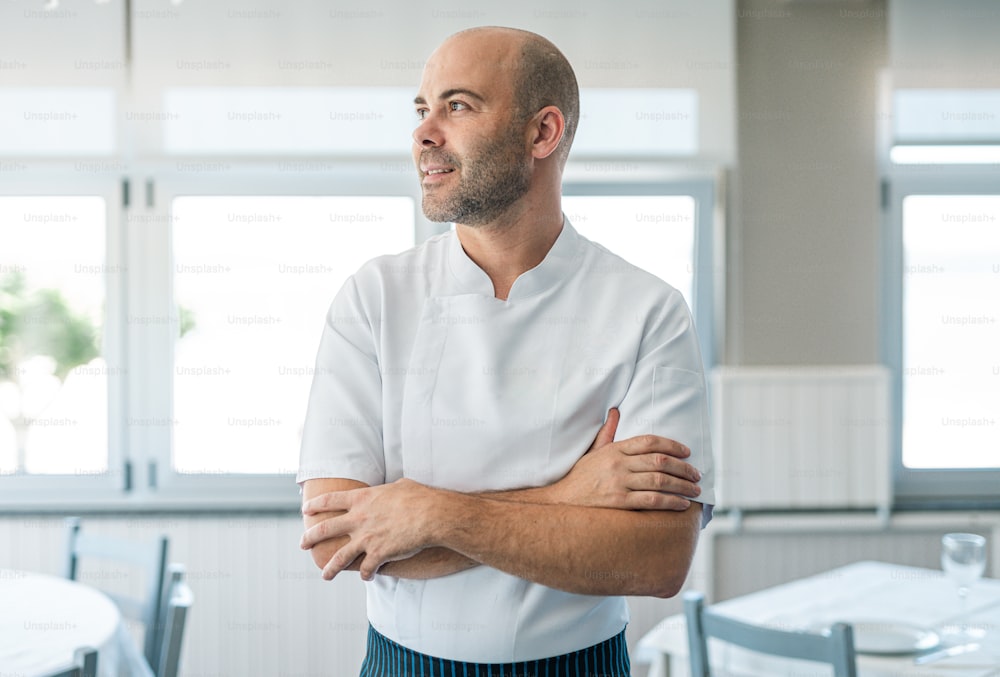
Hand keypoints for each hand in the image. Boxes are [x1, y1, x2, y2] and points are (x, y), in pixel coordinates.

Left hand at [300, 478, 439, 580]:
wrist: (432, 516)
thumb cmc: (420, 497)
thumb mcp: (400, 486)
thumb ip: (388, 491)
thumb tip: (392, 489)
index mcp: (362, 499)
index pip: (330, 500)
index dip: (315, 505)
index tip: (305, 510)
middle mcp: (359, 519)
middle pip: (325, 529)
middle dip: (310, 537)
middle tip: (302, 544)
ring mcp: (366, 538)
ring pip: (339, 557)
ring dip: (330, 568)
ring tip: (325, 575)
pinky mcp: (378, 554)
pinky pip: (365, 569)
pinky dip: (365, 574)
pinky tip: (367, 576)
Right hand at [551, 408, 700, 510]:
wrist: (562, 501)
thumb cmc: (580, 476)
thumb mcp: (593, 451)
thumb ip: (607, 432)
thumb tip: (614, 411)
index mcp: (614, 449)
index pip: (649, 441)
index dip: (672, 445)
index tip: (687, 452)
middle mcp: (618, 464)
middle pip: (659, 462)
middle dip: (683, 468)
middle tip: (697, 474)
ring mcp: (618, 483)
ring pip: (659, 481)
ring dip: (682, 486)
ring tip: (695, 490)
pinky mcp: (619, 502)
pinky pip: (651, 500)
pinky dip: (670, 501)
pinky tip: (682, 504)